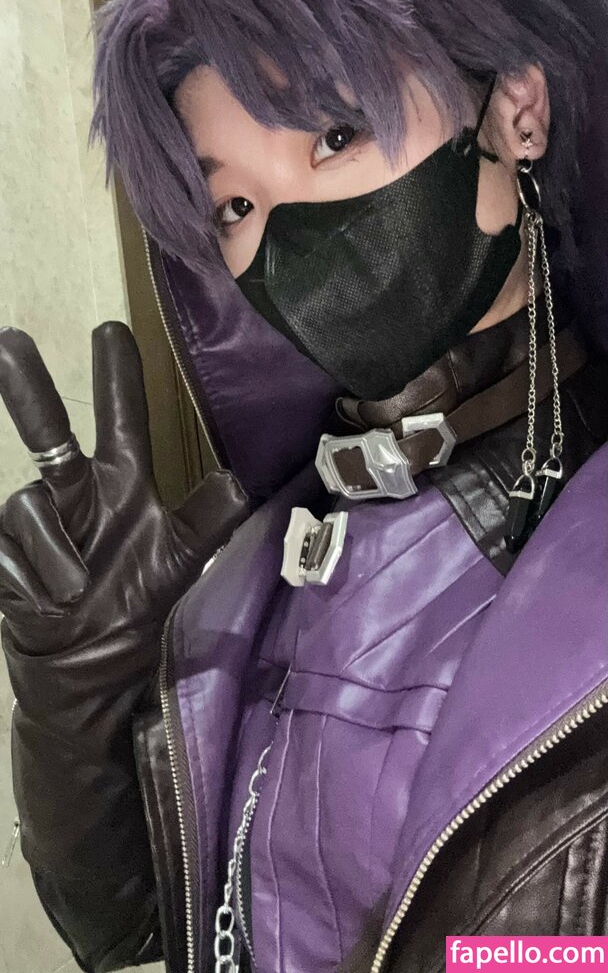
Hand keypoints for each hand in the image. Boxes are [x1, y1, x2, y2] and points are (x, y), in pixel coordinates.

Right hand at [0, 322, 248, 674]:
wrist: (87, 675)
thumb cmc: (134, 608)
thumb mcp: (182, 561)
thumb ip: (210, 517)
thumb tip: (242, 480)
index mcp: (121, 488)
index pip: (120, 424)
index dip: (118, 378)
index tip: (113, 328)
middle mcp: (76, 496)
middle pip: (49, 435)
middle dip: (28, 389)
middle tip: (11, 340)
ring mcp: (37, 526)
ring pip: (32, 508)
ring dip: (57, 552)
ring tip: (77, 591)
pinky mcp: (4, 557)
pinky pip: (13, 554)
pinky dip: (35, 580)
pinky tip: (48, 603)